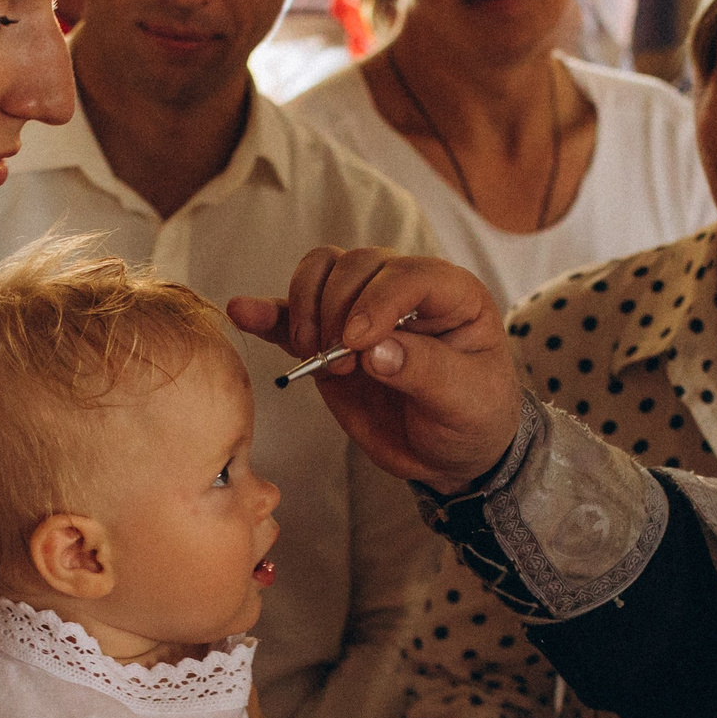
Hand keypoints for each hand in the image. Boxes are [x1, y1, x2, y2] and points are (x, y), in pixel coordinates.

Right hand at [227, 246, 519, 492]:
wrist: (449, 453)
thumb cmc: (473, 419)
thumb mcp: (465, 401)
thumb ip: (424, 371)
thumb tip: (374, 351)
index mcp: (451, 294)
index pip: (407, 273)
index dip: (377, 300)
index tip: (358, 343)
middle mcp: (404, 289)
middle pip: (357, 265)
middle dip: (337, 308)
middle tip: (341, 361)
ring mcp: (363, 309)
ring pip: (323, 273)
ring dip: (306, 307)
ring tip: (313, 354)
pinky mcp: (330, 336)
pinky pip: (294, 313)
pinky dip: (269, 312)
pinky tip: (243, 311)